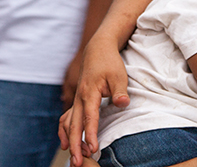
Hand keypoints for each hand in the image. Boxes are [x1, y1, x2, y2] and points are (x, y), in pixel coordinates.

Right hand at [58, 35, 129, 166]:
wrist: (97, 49)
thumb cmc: (109, 62)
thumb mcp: (119, 75)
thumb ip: (120, 91)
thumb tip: (123, 104)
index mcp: (89, 93)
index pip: (89, 118)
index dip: (90, 135)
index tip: (93, 148)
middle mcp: (79, 98)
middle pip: (74, 126)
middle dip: (75, 145)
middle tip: (77, 163)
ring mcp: (76, 99)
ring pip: (68, 123)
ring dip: (70, 140)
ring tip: (73, 156)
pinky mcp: (77, 99)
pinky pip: (67, 118)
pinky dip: (66, 131)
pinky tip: (67, 142)